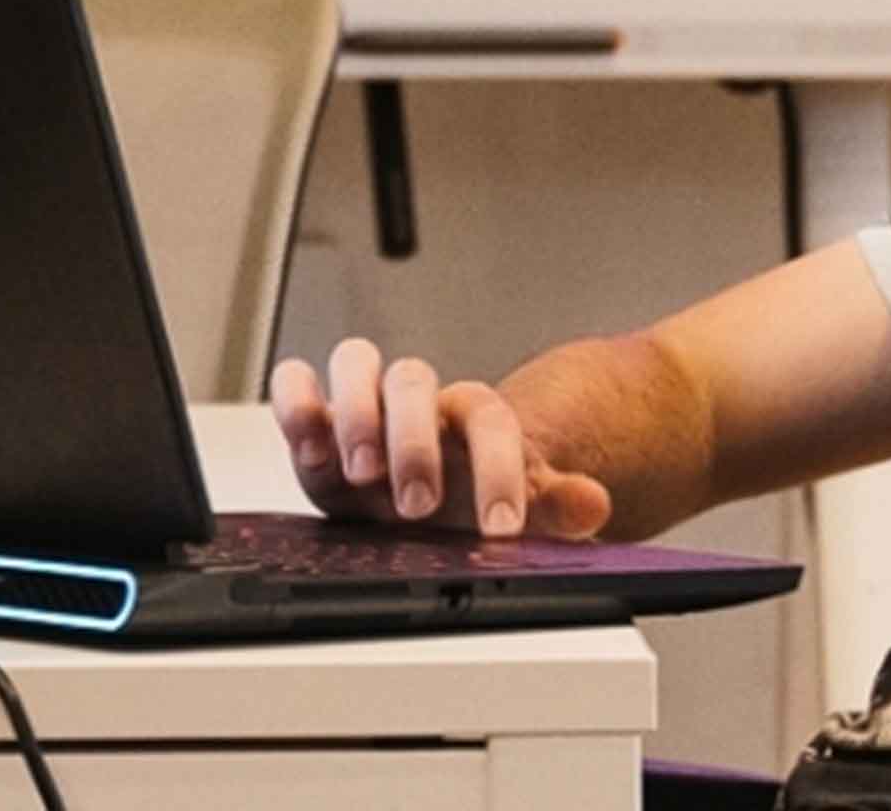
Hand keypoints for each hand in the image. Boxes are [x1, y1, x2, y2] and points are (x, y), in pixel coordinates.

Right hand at [267, 338, 613, 536]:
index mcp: (469, 419)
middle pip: (414, 381)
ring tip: (359, 473)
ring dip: (354, 414)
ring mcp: (362, 410)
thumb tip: (593, 505)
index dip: (498, 469)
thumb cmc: (468, 495)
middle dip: (413, 442)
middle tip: (419, 503)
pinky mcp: (314, 427)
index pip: (489, 420)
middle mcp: (415, 405)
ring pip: (357, 363)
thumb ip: (555, 505)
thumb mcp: (513, 507)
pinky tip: (307, 439)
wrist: (429, 492)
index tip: (501, 526)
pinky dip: (296, 402)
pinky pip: (297, 385)